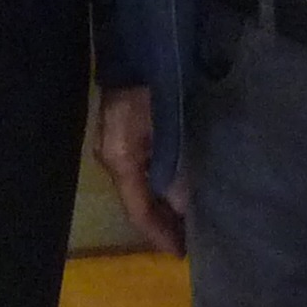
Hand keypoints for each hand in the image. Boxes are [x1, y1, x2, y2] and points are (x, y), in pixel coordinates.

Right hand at [92, 85, 186, 257]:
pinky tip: (181, 191)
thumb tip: (183, 206)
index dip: (159, 235)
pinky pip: (145, 172)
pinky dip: (163, 186)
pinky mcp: (128, 137)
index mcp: (120, 161)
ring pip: (143, 189)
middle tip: (191, 242)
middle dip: (163, 224)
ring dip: (165, 206)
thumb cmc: (153, 89)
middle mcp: (114, 160)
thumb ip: (174, 168)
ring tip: (190, 221)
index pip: (138, 212)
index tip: (181, 255)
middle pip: (138, 203)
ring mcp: (119, 148)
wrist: (138, 51)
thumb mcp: (168, 130)